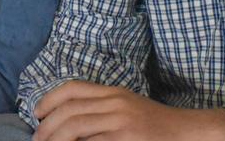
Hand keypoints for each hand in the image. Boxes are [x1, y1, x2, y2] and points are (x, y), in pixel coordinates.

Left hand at [33, 80, 224, 140]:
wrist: (187, 133)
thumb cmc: (155, 125)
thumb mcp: (127, 107)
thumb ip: (101, 109)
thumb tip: (66, 120)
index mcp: (114, 92)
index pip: (73, 88)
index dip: (49, 99)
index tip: (37, 114)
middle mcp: (116, 104)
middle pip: (69, 110)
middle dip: (46, 127)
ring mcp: (121, 123)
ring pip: (75, 127)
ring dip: (55, 140)